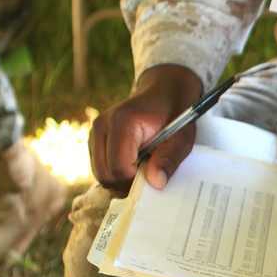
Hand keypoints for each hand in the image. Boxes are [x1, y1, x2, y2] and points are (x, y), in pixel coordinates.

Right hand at [89, 64, 202, 191]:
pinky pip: (101, 168)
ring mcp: (95, 133)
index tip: (154, 172)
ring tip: (143, 164)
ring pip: (101, 174)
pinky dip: (117, 173)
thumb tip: (155, 183)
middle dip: (127, 182)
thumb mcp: (182, 138)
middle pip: (105, 174)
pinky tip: (134, 162)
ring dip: (122, 178)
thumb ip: (169, 159)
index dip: (137, 178)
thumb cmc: (174, 115)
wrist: (164, 94)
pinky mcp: (95, 141)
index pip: (119, 167)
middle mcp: (101, 126)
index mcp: (121, 121)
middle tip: (149, 173)